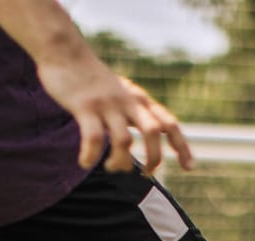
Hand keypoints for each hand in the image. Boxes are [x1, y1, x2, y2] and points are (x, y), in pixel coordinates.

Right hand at [37, 58, 191, 174]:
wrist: (65, 52)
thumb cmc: (93, 79)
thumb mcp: (121, 93)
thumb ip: (135, 111)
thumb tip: (149, 136)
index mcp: (139, 100)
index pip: (168, 123)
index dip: (181, 146)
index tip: (189, 168)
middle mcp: (128, 101)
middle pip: (153, 132)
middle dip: (153, 158)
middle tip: (146, 174)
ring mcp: (107, 104)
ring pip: (123, 141)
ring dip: (120, 163)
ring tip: (111, 168)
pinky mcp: (85, 107)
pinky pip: (94, 139)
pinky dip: (90, 157)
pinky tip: (84, 162)